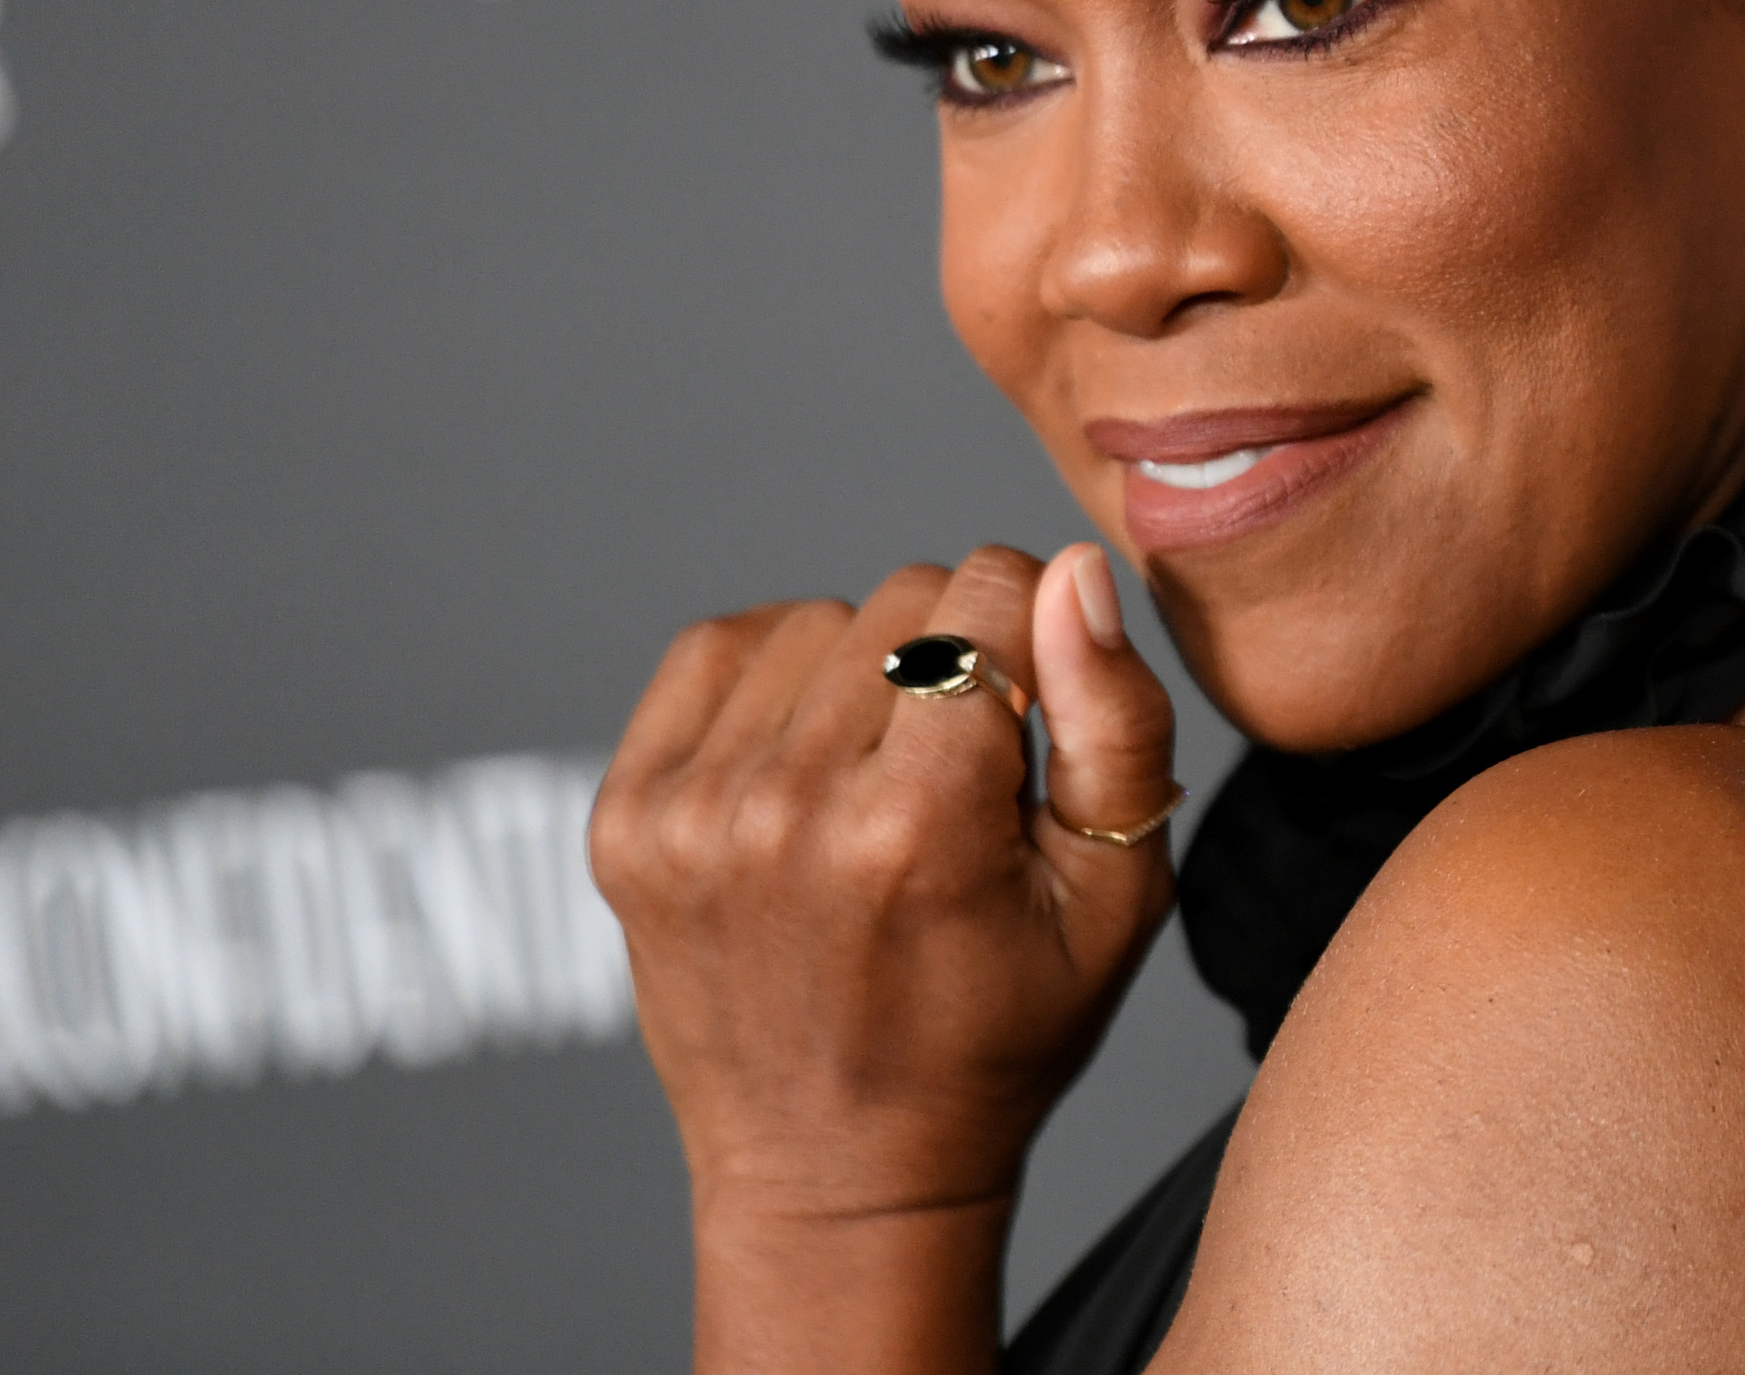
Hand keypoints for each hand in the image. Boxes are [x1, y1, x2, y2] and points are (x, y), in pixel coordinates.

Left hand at [592, 543, 1181, 1244]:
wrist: (839, 1172)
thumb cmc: (999, 1038)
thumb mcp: (1116, 897)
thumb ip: (1117, 720)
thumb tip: (1073, 572)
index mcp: (919, 826)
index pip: (992, 588)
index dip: (1039, 638)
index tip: (1035, 723)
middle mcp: (788, 809)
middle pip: (907, 597)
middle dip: (957, 658)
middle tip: (961, 780)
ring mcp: (691, 815)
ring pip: (817, 619)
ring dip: (864, 673)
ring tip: (883, 780)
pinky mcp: (627, 820)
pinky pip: (716, 649)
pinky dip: (774, 677)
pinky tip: (810, 756)